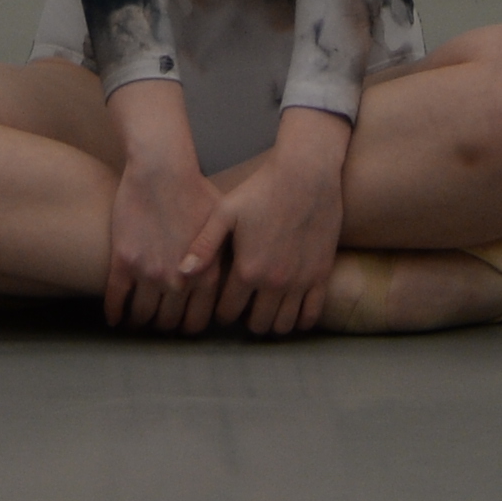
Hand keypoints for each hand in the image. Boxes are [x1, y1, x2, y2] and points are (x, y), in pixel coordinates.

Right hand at [98, 88, 232, 330]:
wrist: (162, 169)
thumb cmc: (195, 191)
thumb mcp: (222, 228)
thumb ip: (222, 261)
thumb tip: (230, 282)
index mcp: (206, 276)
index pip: (196, 322)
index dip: (187, 326)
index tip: (180, 323)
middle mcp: (179, 281)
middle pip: (168, 322)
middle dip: (163, 326)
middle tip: (158, 322)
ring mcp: (150, 273)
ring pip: (142, 315)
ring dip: (139, 321)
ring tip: (136, 320)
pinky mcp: (124, 262)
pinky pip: (116, 298)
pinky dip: (114, 312)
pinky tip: (114, 318)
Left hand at [208, 113, 353, 336]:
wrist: (305, 174)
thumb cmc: (261, 190)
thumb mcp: (226, 212)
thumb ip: (203, 246)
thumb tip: (181, 274)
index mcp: (247, 270)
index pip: (228, 313)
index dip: (222, 312)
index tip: (222, 305)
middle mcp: (274, 283)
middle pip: (257, 325)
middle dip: (247, 321)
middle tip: (245, 308)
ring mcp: (300, 282)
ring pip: (283, 326)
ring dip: (272, 323)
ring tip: (266, 309)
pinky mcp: (320, 276)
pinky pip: (311, 315)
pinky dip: (300, 320)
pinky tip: (291, 309)